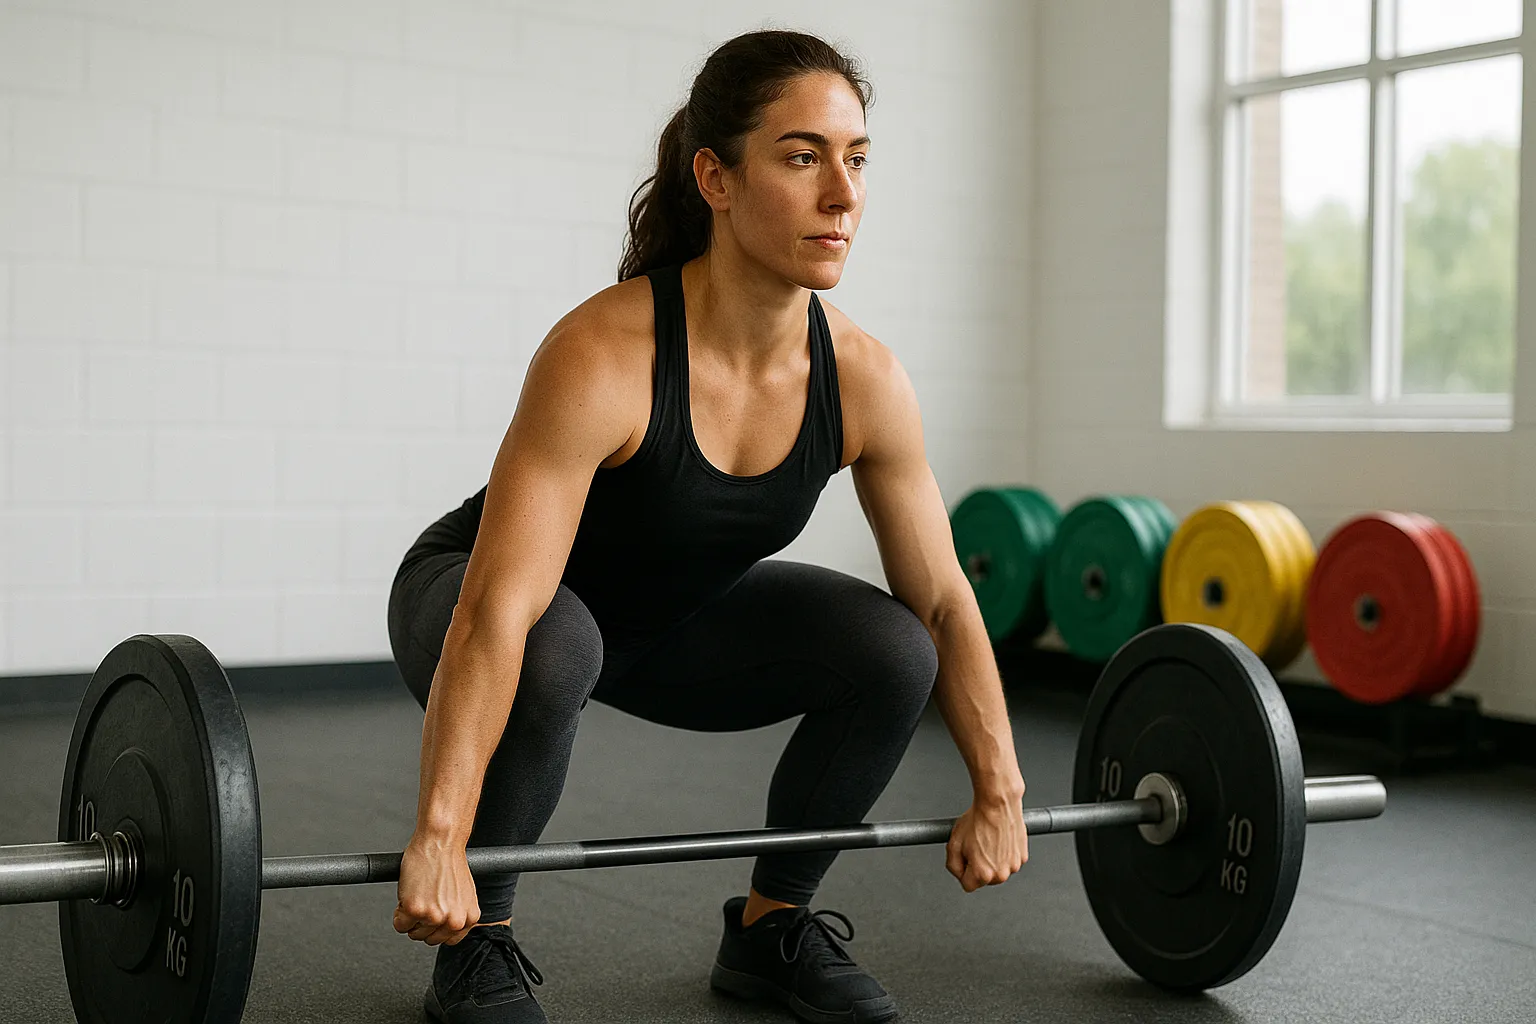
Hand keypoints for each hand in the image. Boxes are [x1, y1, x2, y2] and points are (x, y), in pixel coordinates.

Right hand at [394, 831, 480, 945]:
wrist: (440, 841)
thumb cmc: (449, 861)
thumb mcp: (462, 894)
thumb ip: (456, 914)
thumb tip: (444, 927)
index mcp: (469, 918)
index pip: (447, 940)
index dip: (436, 927)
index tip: (433, 915)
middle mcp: (454, 921)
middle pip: (428, 939)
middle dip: (421, 923)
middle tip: (424, 901)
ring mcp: (434, 917)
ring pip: (413, 933)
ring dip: (410, 918)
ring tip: (418, 895)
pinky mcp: (415, 910)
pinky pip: (399, 925)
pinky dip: (399, 912)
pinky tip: (409, 895)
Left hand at [945, 786, 1028, 892]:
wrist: (997, 804)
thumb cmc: (978, 820)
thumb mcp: (953, 844)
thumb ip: (953, 866)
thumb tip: (958, 872)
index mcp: (983, 874)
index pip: (967, 885)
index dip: (962, 870)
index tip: (964, 859)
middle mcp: (1001, 873)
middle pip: (984, 879)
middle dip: (978, 866)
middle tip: (976, 846)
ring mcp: (1013, 865)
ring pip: (998, 870)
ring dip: (992, 861)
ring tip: (988, 841)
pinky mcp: (1022, 856)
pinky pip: (1009, 861)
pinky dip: (1004, 854)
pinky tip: (998, 840)